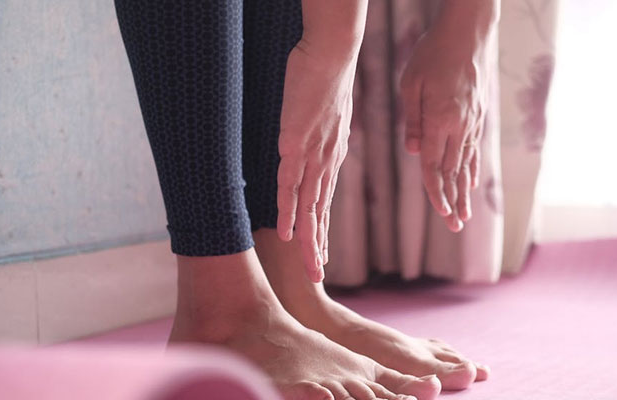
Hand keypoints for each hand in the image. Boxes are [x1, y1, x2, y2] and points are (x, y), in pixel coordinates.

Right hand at [276, 39, 356, 281]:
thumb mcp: (322, 115)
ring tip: (309, 267)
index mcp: (330, 157)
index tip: (320, 253)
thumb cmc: (323, 80)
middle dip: (318, 246)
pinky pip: (290, 185)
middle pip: (318, 212)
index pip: (323, 201)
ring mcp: (311, 156)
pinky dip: (287, 211)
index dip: (320, 229)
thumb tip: (304, 142)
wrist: (330, 58)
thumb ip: (315, 135)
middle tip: (318, 275)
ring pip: (308, 207)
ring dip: (307, 239)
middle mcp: (324, 163)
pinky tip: (286, 232)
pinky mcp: (296, 146)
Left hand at [400, 10, 494, 231]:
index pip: (436, 167)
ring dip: (464, 192)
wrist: (466, 35)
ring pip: (465, 164)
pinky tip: (471, 184)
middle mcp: (459, 127)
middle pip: (453, 172)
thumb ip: (413, 121)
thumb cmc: (431, 56)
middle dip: (453, 201)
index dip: (438, 193)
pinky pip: (473, 149)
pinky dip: (472, 169)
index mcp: (441, 121)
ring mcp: (471, 123)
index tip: (441, 214)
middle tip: (455, 227)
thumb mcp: (411, 85)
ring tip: (465, 216)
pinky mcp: (476, 117)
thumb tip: (416, 153)